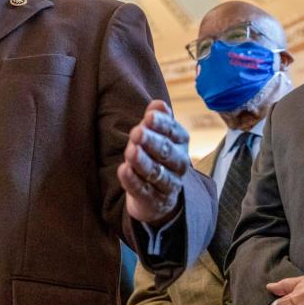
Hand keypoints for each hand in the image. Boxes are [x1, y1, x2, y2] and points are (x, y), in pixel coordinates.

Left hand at [118, 100, 190, 224]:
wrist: (156, 196)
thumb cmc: (154, 156)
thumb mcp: (156, 136)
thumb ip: (156, 119)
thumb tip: (158, 104)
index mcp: (180, 143)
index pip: (173, 131)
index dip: (162, 124)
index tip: (149, 117)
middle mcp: (178, 164)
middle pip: (166, 152)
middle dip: (151, 142)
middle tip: (137, 132)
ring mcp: (168, 184)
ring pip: (156, 172)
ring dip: (143, 161)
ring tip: (130, 151)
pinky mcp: (154, 200)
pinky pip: (143, 190)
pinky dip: (133, 181)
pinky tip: (123, 171)